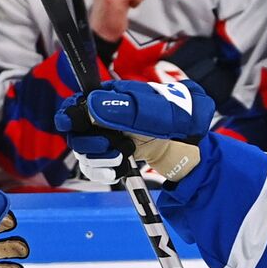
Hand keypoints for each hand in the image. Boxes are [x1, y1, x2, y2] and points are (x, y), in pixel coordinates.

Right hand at [55, 79, 215, 182]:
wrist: (196, 147)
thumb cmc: (182, 122)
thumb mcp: (159, 112)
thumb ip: (127, 108)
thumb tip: (92, 104)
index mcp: (115, 96)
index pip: (79, 100)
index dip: (70, 112)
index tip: (71, 123)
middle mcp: (107, 116)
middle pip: (75, 129)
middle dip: (87, 141)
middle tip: (107, 145)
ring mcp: (110, 136)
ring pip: (83, 150)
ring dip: (97, 158)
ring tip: (120, 157)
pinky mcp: (114, 156)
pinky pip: (94, 166)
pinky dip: (102, 171)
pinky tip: (117, 170)